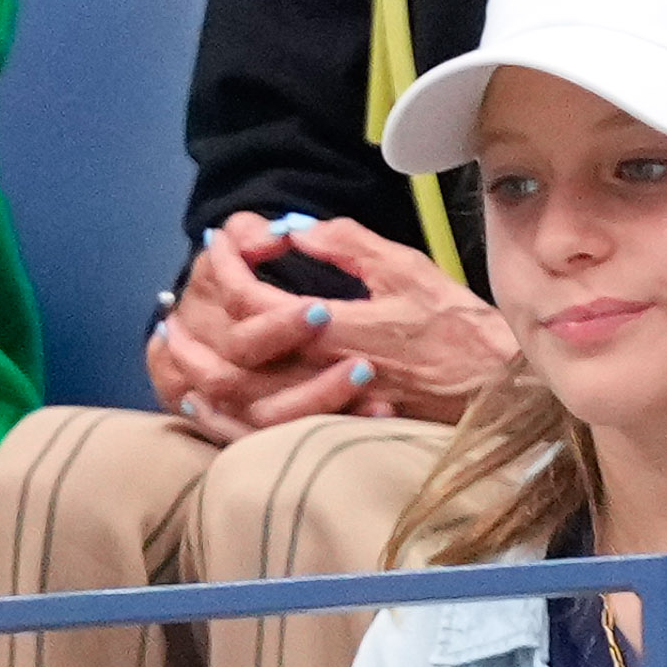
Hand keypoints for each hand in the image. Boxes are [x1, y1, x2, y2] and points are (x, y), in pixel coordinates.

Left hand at [145, 209, 485, 438]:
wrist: (498, 388)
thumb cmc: (459, 325)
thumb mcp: (407, 269)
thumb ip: (348, 245)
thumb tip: (295, 230)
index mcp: (341, 328)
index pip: (258, 303)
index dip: (229, 268)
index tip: (218, 242)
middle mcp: (326, 374)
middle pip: (234, 365)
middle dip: (192, 336)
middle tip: (168, 312)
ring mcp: (330, 409)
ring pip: (242, 407)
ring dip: (199, 381)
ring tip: (174, 355)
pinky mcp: (336, 431)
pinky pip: (267, 436)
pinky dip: (226, 420)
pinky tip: (205, 402)